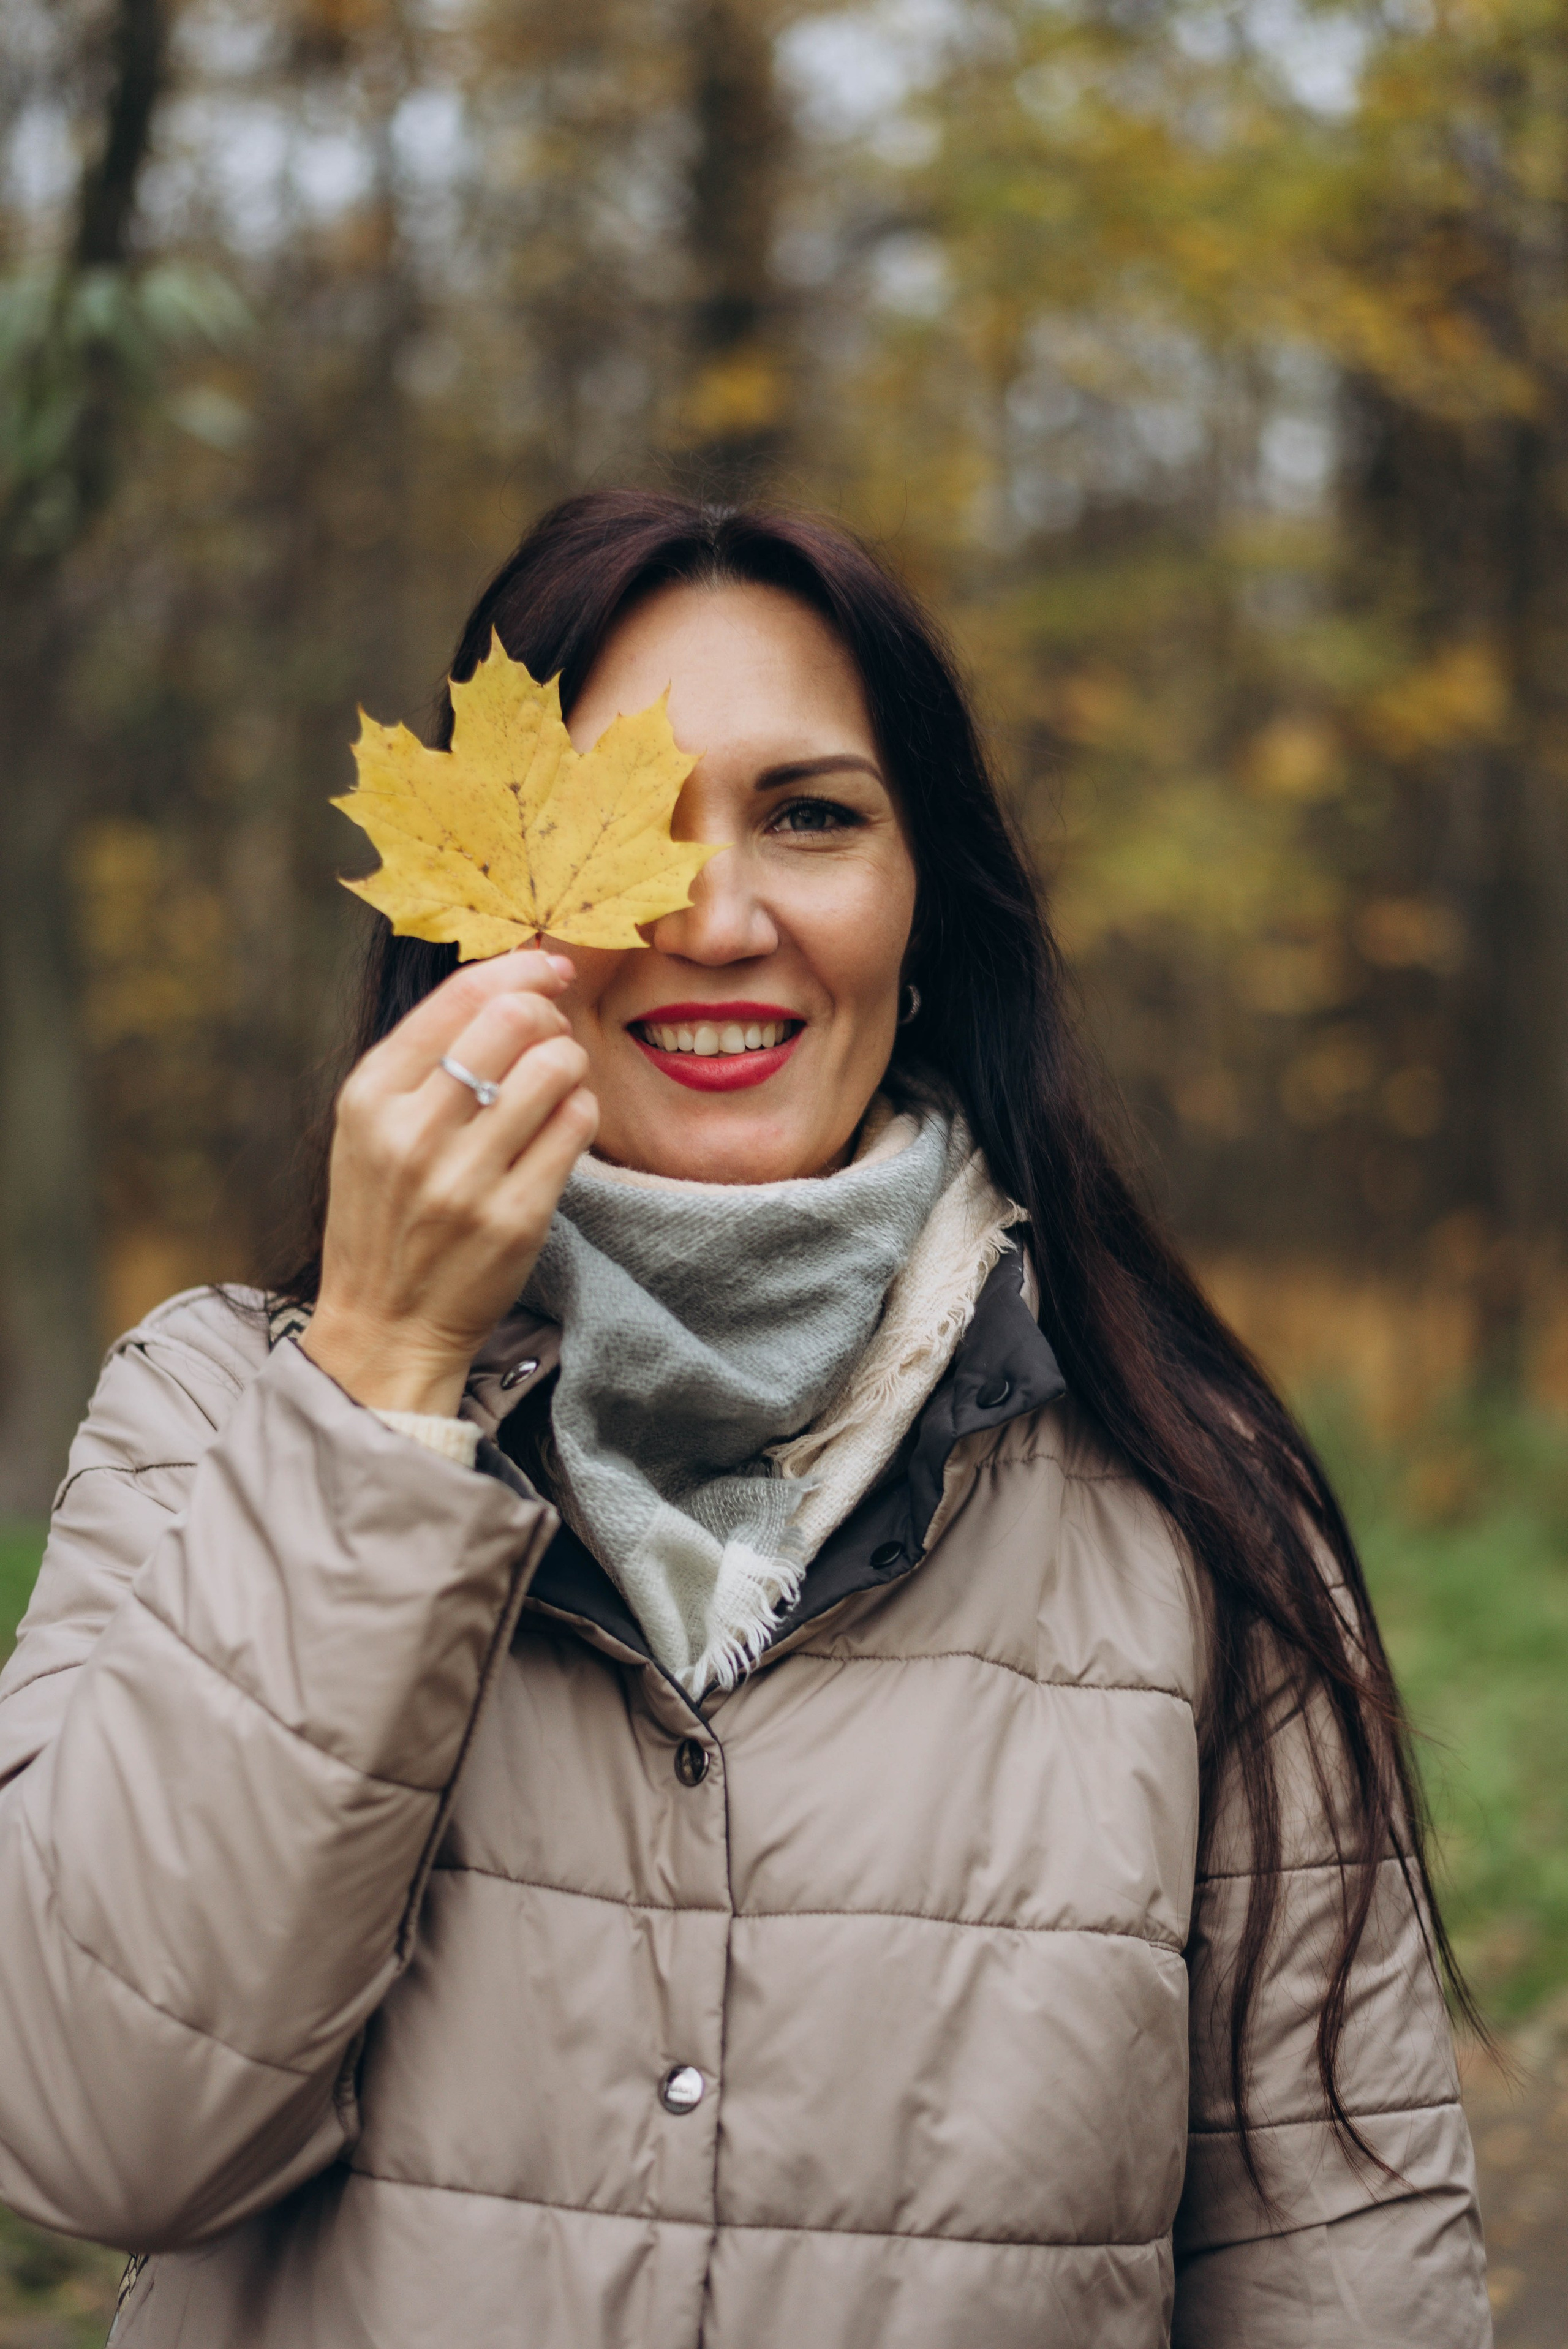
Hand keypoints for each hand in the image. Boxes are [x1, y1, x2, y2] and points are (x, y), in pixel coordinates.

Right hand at [301, 949, 596, 1416]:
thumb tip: (511, 981)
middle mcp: (412, 1131)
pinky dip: (583, 1113)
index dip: (520, 968)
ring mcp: (465, 1178)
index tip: (549, 967)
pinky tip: (564, 1126)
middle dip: (548, 1015)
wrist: (384, 1325)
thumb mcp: (371, 1126)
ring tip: (557, 1087)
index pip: (460, 995)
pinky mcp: (515, 1217)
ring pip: (556, 1068)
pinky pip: (576, 1127)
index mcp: (370, 1095)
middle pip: (515, 1020)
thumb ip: (425, 1056)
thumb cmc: (384, 1214)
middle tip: (551, 1037)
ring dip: (571, 1065)